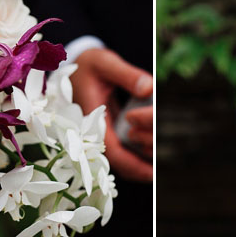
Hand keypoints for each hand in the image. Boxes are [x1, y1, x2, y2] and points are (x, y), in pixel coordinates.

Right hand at [71, 48, 152, 181]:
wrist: (73, 64)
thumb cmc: (88, 64)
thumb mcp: (105, 63)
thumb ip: (127, 75)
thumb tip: (149, 88)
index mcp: (92, 118)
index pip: (112, 151)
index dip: (133, 165)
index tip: (153, 173)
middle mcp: (94, 130)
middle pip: (116, 161)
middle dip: (139, 170)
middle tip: (162, 172)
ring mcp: (99, 132)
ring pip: (118, 158)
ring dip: (138, 164)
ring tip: (159, 167)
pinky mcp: (105, 129)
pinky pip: (119, 148)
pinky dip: (134, 154)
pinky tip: (150, 153)